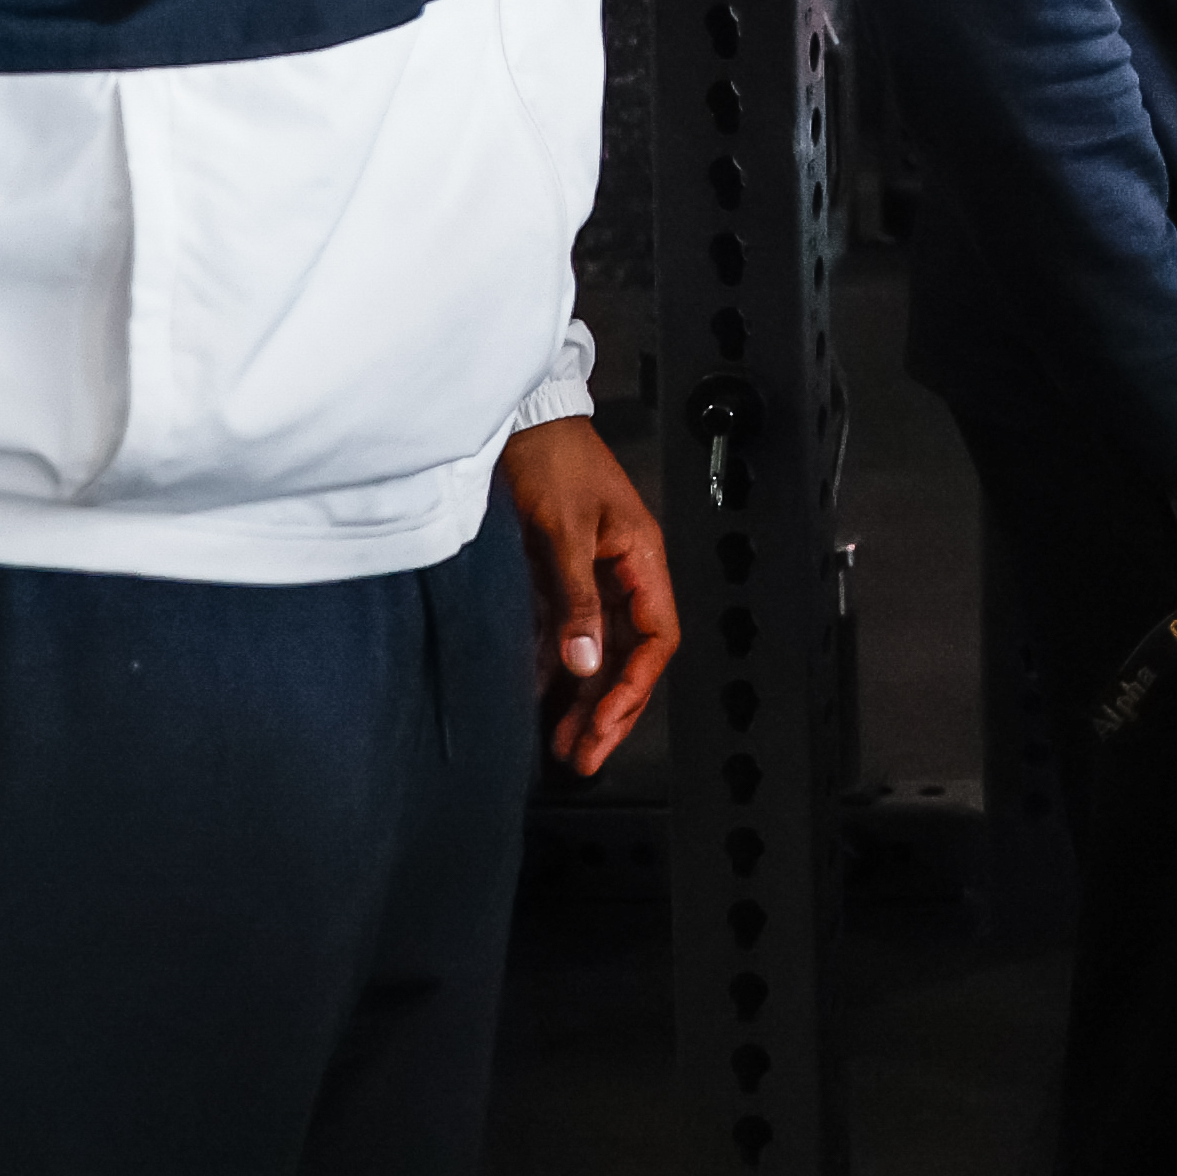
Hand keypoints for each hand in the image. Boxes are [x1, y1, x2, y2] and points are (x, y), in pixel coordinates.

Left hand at [499, 413, 680, 774]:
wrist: (520, 420)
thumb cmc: (553, 457)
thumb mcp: (564, 530)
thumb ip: (575, 599)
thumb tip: (585, 663)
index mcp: (641, 559)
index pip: (656, 638)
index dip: (635, 685)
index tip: (606, 722)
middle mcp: (622, 574)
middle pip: (630, 657)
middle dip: (611, 710)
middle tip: (586, 756)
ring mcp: (591, 577)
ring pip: (598, 653)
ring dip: (584, 700)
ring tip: (567, 745)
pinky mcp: (558, 577)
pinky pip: (567, 636)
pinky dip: (556, 671)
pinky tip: (542, 700)